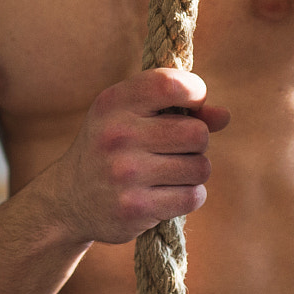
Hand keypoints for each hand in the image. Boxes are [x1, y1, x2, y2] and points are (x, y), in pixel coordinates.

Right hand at [40, 68, 231, 245]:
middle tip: (176, 147)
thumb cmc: (112, 146)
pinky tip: (168, 192)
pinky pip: (192, 196)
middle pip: (197, 133)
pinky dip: (189, 195)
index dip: (195, 91)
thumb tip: (224, 116)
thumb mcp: (130, 115)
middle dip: (197, 141)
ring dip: (194, 170)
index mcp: (114, 102)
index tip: (192, 103)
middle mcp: (117, 135)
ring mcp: (125, 174)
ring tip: (170, 171)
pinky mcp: (135, 208)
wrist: (69, 197)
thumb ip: (178, 108)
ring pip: (200, 167)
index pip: (171, 84)